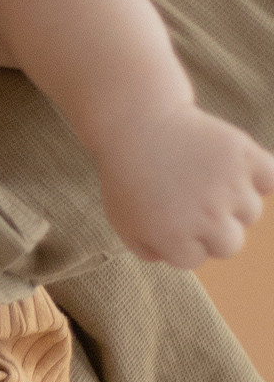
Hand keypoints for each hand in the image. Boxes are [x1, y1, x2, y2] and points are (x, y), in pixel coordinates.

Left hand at [95, 104, 273, 266]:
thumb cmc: (126, 172)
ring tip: (201, 173)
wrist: (134, 122)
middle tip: (190, 198)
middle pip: (231, 244)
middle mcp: (207, 219)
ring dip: (232, 198)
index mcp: (175, 239)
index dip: (180, 236)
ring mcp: (230, 188)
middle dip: (211, 226)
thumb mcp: (122, 219)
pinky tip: (235, 166)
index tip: (167, 213)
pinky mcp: (245, 158)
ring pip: (250, 212)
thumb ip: (150, 250)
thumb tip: (178, 260)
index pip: (197, 258)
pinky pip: (270, 179)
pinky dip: (260, 175)